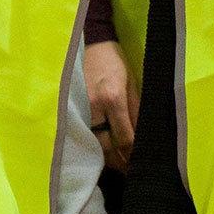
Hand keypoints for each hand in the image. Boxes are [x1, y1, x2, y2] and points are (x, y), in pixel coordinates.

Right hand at [84, 40, 137, 171]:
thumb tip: (144, 137)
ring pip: (92, 144)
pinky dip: (91, 145)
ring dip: (104, 158)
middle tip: (129, 171)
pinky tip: (98, 152)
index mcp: (113, 98)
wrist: (90, 42)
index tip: (139, 165)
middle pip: (106, 146)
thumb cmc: (115, 62)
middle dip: (118, 162)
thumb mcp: (133, 83)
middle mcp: (94, 106)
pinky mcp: (70, 107)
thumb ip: (137, 111)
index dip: (132, 155)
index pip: (125, 138)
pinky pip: (82, 134)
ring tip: (116, 165)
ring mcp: (79, 108)